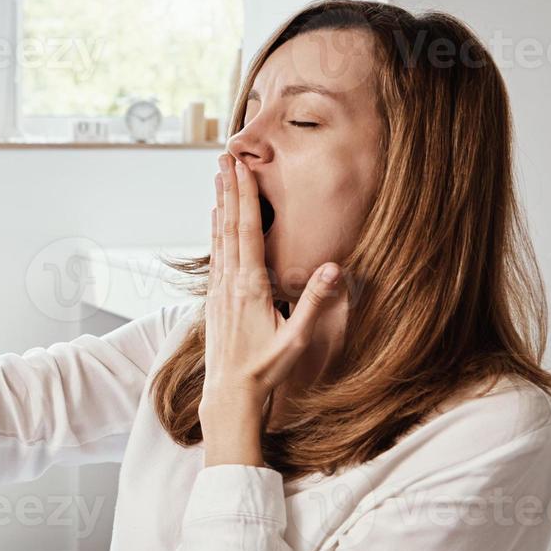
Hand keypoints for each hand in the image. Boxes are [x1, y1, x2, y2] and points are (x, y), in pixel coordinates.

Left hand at [200, 154, 345, 455]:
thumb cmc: (266, 369)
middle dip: (228, 190)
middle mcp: (229, 284)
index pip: (246, 232)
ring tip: (218, 178)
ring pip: (218, 239)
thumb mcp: (297, 338)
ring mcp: (218, 291)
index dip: (244, 198)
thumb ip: (316, 302)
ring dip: (219, 206)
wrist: (230, 393)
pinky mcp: (214, 300)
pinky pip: (215, 256)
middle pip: (227, 227)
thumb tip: (337, 267)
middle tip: (224, 158)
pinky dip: (216, 232)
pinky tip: (215, 222)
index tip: (241, 168)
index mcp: (250, 287)